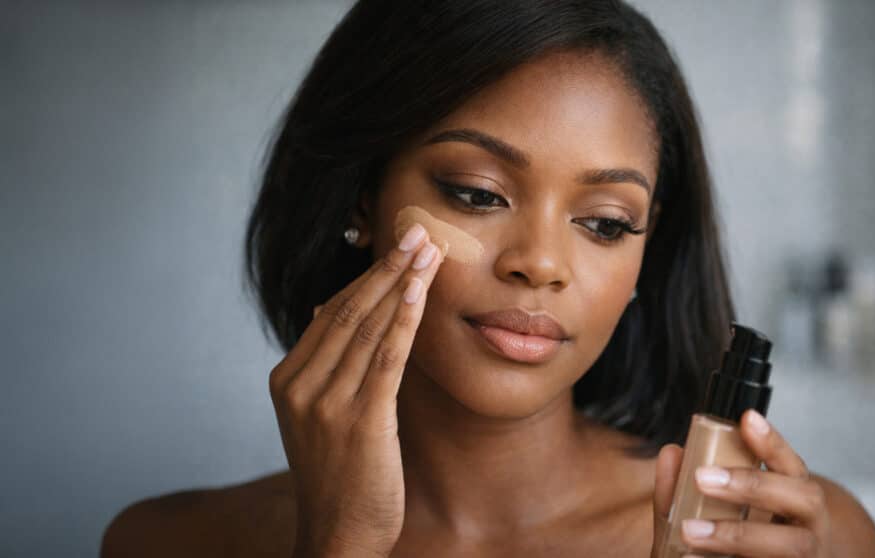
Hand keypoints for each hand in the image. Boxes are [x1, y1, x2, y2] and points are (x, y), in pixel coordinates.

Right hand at [268, 224, 442, 557]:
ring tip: (428, 250)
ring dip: (402, 283)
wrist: (337, 535)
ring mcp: (326, 403)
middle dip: (388, 267)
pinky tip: (419, 292)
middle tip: (418, 232)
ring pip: (368, 327)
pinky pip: (385, 358)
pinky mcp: (360, 420)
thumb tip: (329, 309)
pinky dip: (403, 320)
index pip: (332, 313)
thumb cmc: (336, 474)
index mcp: (287, 379)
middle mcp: (300, 386)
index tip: (397, 246)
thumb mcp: (316, 414)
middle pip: (349, 311)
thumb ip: (322, 364)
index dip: (368, 275)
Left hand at [653, 410, 833, 557]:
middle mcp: (811, 528)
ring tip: (689, 531)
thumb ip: (684, 488)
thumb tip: (671, 453)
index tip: (746, 419)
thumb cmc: (735, 548)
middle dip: (755, 485)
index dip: (773, 442)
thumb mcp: (707, 516)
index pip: (792, 465)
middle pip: (806, 499)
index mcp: (795, 502)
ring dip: (738, 534)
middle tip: (702, 478)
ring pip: (793, 546)